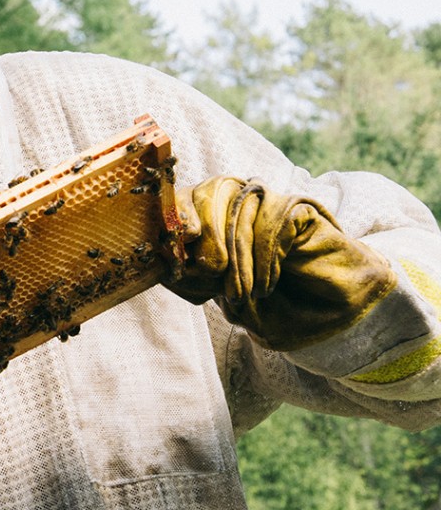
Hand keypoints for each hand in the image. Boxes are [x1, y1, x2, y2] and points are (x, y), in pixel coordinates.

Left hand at [168, 176, 396, 349]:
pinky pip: (272, 219)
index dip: (176, 215)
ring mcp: (268, 206)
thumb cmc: (284, 311)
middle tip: (210, 273)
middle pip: (206, 193)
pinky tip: (268, 285)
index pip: (184, 203)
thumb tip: (169, 267)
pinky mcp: (298, 209)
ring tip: (244, 295)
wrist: (341, 316)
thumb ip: (202, 285)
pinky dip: (265, 255)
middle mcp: (239, 209)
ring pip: (239, 207)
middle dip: (204, 233)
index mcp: (215, 228)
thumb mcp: (235, 306)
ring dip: (237, 257)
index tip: (175, 241)